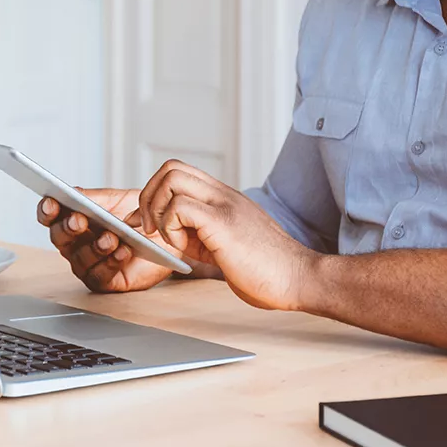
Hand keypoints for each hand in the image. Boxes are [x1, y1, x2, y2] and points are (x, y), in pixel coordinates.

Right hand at [40, 189, 186, 292]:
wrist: (167, 234)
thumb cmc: (138, 216)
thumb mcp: (115, 200)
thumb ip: (92, 198)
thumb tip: (73, 193)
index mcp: (73, 220)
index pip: (51, 216)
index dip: (47, 210)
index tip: (52, 202)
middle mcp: (76, 244)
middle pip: (60, 238)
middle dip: (68, 228)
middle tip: (79, 220)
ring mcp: (88, 264)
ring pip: (80, 259)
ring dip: (94, 247)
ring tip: (111, 237)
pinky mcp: (106, 281)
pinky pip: (101, 275)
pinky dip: (111, 262)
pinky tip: (123, 250)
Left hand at [140, 160, 319, 310]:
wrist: (299, 278)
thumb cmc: (266, 269)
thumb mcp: (225, 244)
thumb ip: (199, 234)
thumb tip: (168, 235)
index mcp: (223, 198)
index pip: (180, 172)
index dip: (156, 195)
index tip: (150, 224)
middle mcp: (223, 194)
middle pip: (170, 168)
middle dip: (148, 198)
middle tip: (149, 229)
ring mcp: (224, 205)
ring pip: (171, 179)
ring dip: (157, 210)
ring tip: (168, 238)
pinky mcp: (223, 222)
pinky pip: (179, 206)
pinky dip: (169, 227)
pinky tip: (183, 248)